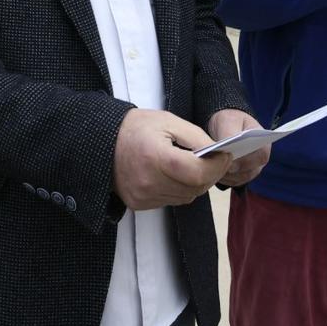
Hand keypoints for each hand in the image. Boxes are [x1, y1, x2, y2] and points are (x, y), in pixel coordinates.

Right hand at [113, 109, 232, 209]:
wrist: (102, 141)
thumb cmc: (136, 127)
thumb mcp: (169, 121)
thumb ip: (197, 137)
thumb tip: (219, 154)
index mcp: (156, 157)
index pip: (198, 173)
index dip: (217, 166)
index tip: (225, 156)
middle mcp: (149, 182)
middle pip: (195, 188)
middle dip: (209, 174)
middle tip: (211, 160)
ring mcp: (143, 196)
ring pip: (186, 197)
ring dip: (194, 183)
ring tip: (188, 165)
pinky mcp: (138, 203)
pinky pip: (171, 200)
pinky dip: (178, 189)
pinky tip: (170, 174)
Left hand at [207, 109, 269, 186]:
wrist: (224, 126)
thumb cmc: (229, 121)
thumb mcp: (228, 121)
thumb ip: (230, 134)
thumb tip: (229, 152)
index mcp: (263, 142)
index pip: (261, 156)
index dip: (246, 160)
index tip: (229, 159)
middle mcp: (260, 159)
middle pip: (249, 170)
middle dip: (231, 169)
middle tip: (215, 164)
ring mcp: (251, 169)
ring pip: (240, 178)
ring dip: (226, 175)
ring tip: (211, 166)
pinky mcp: (241, 176)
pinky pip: (233, 182)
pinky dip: (223, 178)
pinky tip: (212, 170)